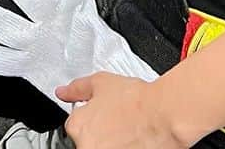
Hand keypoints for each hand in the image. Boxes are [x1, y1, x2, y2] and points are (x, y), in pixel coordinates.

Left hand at [59, 73, 188, 147]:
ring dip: (111, 143)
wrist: (162, 115)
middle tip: (118, 125)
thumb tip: (62, 92)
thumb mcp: (99, 83)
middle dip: (101, 134)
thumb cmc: (135, 100)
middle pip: (88, 141)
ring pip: (101, 148)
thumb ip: (76, 89)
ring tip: (127, 134)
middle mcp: (86, 146)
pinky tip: (132, 142)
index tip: (104, 118)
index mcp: (77, 126)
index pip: (75, 127)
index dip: (91, 119)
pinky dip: (123, 147)